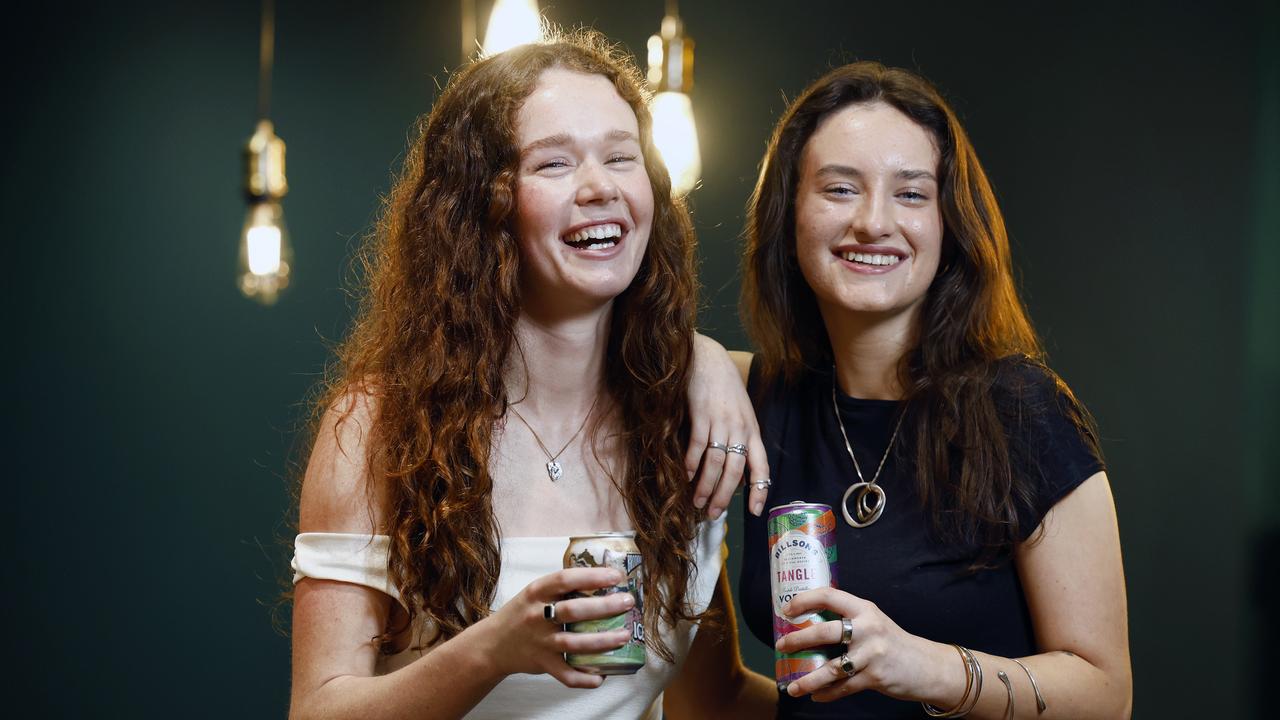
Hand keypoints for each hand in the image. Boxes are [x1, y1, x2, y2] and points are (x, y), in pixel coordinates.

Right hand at [476, 567, 635, 688]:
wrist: (493, 644)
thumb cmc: (522, 614)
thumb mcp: (535, 593)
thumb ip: (561, 588)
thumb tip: (603, 579)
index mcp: (536, 592)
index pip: (565, 579)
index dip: (592, 576)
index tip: (615, 576)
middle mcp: (536, 616)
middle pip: (574, 611)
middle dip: (604, 607)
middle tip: (627, 603)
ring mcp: (540, 642)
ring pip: (574, 644)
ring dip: (603, 641)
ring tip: (624, 636)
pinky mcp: (542, 664)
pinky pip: (566, 674)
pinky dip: (585, 678)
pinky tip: (601, 675)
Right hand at [685, 334, 769, 517]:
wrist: (707, 359)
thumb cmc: (724, 388)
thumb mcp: (740, 413)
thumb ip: (740, 437)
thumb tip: (734, 469)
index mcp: (753, 431)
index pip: (761, 466)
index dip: (760, 490)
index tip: (756, 511)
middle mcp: (740, 429)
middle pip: (735, 470)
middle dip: (723, 496)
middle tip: (713, 514)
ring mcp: (720, 422)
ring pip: (715, 463)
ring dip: (705, 485)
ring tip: (697, 502)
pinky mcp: (701, 415)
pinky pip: (697, 446)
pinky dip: (691, 463)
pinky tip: (686, 475)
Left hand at [776, 588, 937, 701]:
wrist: (926, 666)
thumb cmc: (892, 643)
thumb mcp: (873, 622)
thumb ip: (849, 621)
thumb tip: (809, 625)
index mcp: (864, 609)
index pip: (830, 596)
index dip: (805, 600)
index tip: (787, 610)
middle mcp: (868, 628)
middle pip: (825, 632)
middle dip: (798, 639)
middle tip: (781, 645)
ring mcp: (872, 654)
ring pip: (832, 668)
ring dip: (808, 678)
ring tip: (792, 686)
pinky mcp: (875, 677)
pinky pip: (844, 687)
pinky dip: (827, 694)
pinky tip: (815, 696)